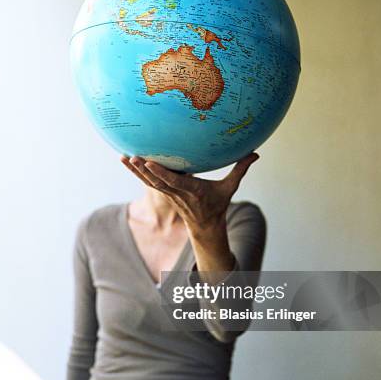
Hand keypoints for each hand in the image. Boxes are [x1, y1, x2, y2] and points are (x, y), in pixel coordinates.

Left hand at [120, 153, 259, 233]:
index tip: (150, 163)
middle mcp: (177, 193)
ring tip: (124, 157)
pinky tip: (126, 160)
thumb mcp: (230, 188)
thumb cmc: (217, 204)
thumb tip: (256, 153)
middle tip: (133, 157)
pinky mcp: (164, 192)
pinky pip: (148, 182)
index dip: (161, 173)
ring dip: (135, 171)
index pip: (174, 182)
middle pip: (157, 182)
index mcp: (192, 191)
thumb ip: (240, 170)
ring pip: (149, 182)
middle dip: (144, 171)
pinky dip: (136, 172)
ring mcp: (168, 194)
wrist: (205, 225)